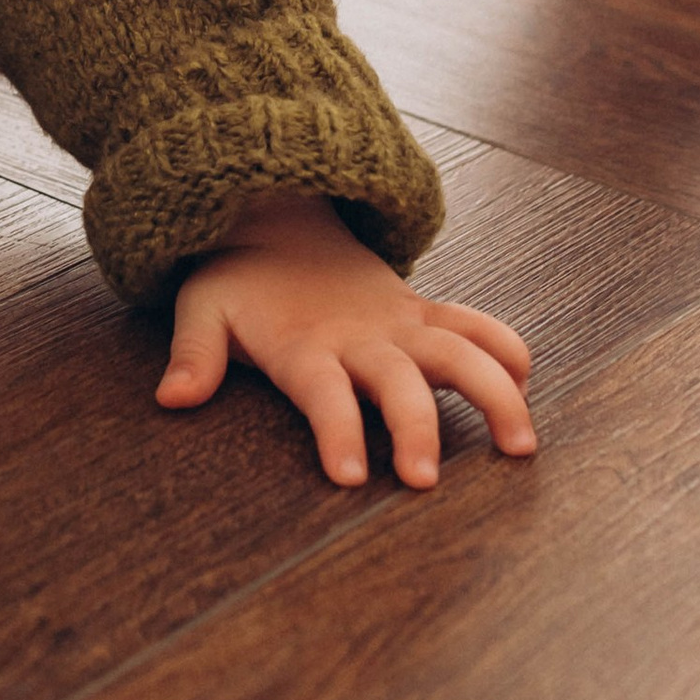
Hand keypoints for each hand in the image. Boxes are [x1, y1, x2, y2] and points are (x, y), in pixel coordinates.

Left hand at [157, 187, 535, 489]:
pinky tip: (528, 378)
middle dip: (417, 428)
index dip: (335, 431)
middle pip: (399, 382)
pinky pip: (473, 322)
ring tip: (521, 446)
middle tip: (427, 482)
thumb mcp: (203, 308)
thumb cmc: (240, 281)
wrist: (277, 217)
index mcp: (305, 343)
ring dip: (492, 393)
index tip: (347, 477)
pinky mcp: (422, 312)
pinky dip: (503, 344)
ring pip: (458, 351)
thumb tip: (170, 398)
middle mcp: (361, 335)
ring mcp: (399, 321)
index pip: (323, 393)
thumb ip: (192, 353)